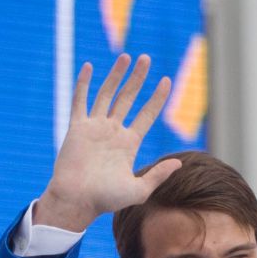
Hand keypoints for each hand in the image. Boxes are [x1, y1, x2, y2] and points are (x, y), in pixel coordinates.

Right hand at [36, 55, 181, 234]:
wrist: (77, 201)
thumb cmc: (106, 200)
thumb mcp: (139, 190)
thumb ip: (158, 175)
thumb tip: (179, 163)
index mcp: (129, 144)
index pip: (146, 115)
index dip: (157, 98)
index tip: (166, 81)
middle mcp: (113, 132)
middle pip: (128, 98)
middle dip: (137, 78)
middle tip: (146, 58)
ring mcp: (95, 127)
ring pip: (107, 93)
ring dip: (116, 75)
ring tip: (126, 56)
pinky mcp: (77, 127)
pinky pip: (80, 100)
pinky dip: (84, 83)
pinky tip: (90, 67)